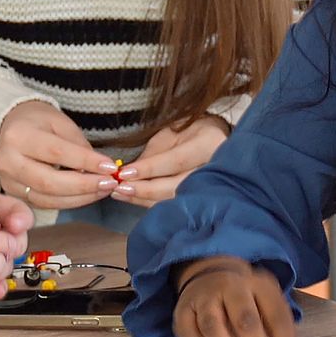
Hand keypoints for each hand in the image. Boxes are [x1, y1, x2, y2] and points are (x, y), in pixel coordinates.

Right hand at [0, 101, 118, 210]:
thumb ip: (78, 145)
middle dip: (84, 186)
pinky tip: (87, 195)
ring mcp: (8, 180)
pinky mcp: (13, 193)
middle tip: (109, 183)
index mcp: (19, 136)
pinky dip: (69, 202)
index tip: (110, 167)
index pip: (57, 152)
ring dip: (80, 198)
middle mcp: (8, 161)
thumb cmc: (38, 121)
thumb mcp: (60, 122)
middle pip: (49, 182)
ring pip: (48, 198)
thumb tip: (99, 169)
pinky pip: (44, 203)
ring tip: (103, 189)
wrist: (10, 127)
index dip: (86, 161)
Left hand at [113, 115, 229, 206]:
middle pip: (176, 186)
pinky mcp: (202, 199)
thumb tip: (130, 174)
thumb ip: (154, 154)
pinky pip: (174, 205)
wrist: (215, 139)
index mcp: (209, 144)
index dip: (149, 169)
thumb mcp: (172, 133)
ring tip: (120, 194)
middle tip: (119, 188)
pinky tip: (132, 199)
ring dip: (143, 199)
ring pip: (174, 199)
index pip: (175, 161)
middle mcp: (215, 168)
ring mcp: (212, 186)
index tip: (124, 173)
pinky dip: (150, 203)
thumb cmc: (191, 131)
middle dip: (144, 190)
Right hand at [171, 256, 301, 336]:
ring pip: (213, 328)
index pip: (278, 319)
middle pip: (246, 323)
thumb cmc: (246, 301)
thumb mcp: (268, 308)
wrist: (209, 275)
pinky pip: (190, 336)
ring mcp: (204, 296)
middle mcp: (232, 286)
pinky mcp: (182, 310)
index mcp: (261, 285)